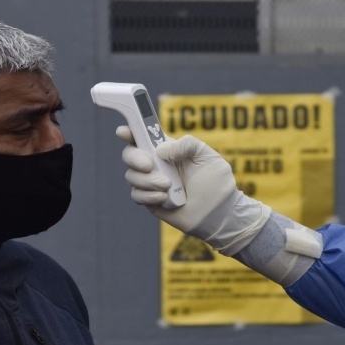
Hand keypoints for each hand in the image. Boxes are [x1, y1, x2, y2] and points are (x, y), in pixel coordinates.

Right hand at [118, 129, 268, 254]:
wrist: (220, 212)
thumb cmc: (217, 183)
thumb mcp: (206, 155)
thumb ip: (186, 144)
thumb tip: (161, 150)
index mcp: (167, 150)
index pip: (143, 136)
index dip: (130, 131)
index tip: (123, 132)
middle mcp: (156, 165)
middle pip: (129, 155)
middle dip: (134, 157)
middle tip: (149, 164)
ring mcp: (152, 184)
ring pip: (131, 176)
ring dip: (147, 180)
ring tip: (168, 185)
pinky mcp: (151, 201)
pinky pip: (136, 195)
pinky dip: (148, 195)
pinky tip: (164, 197)